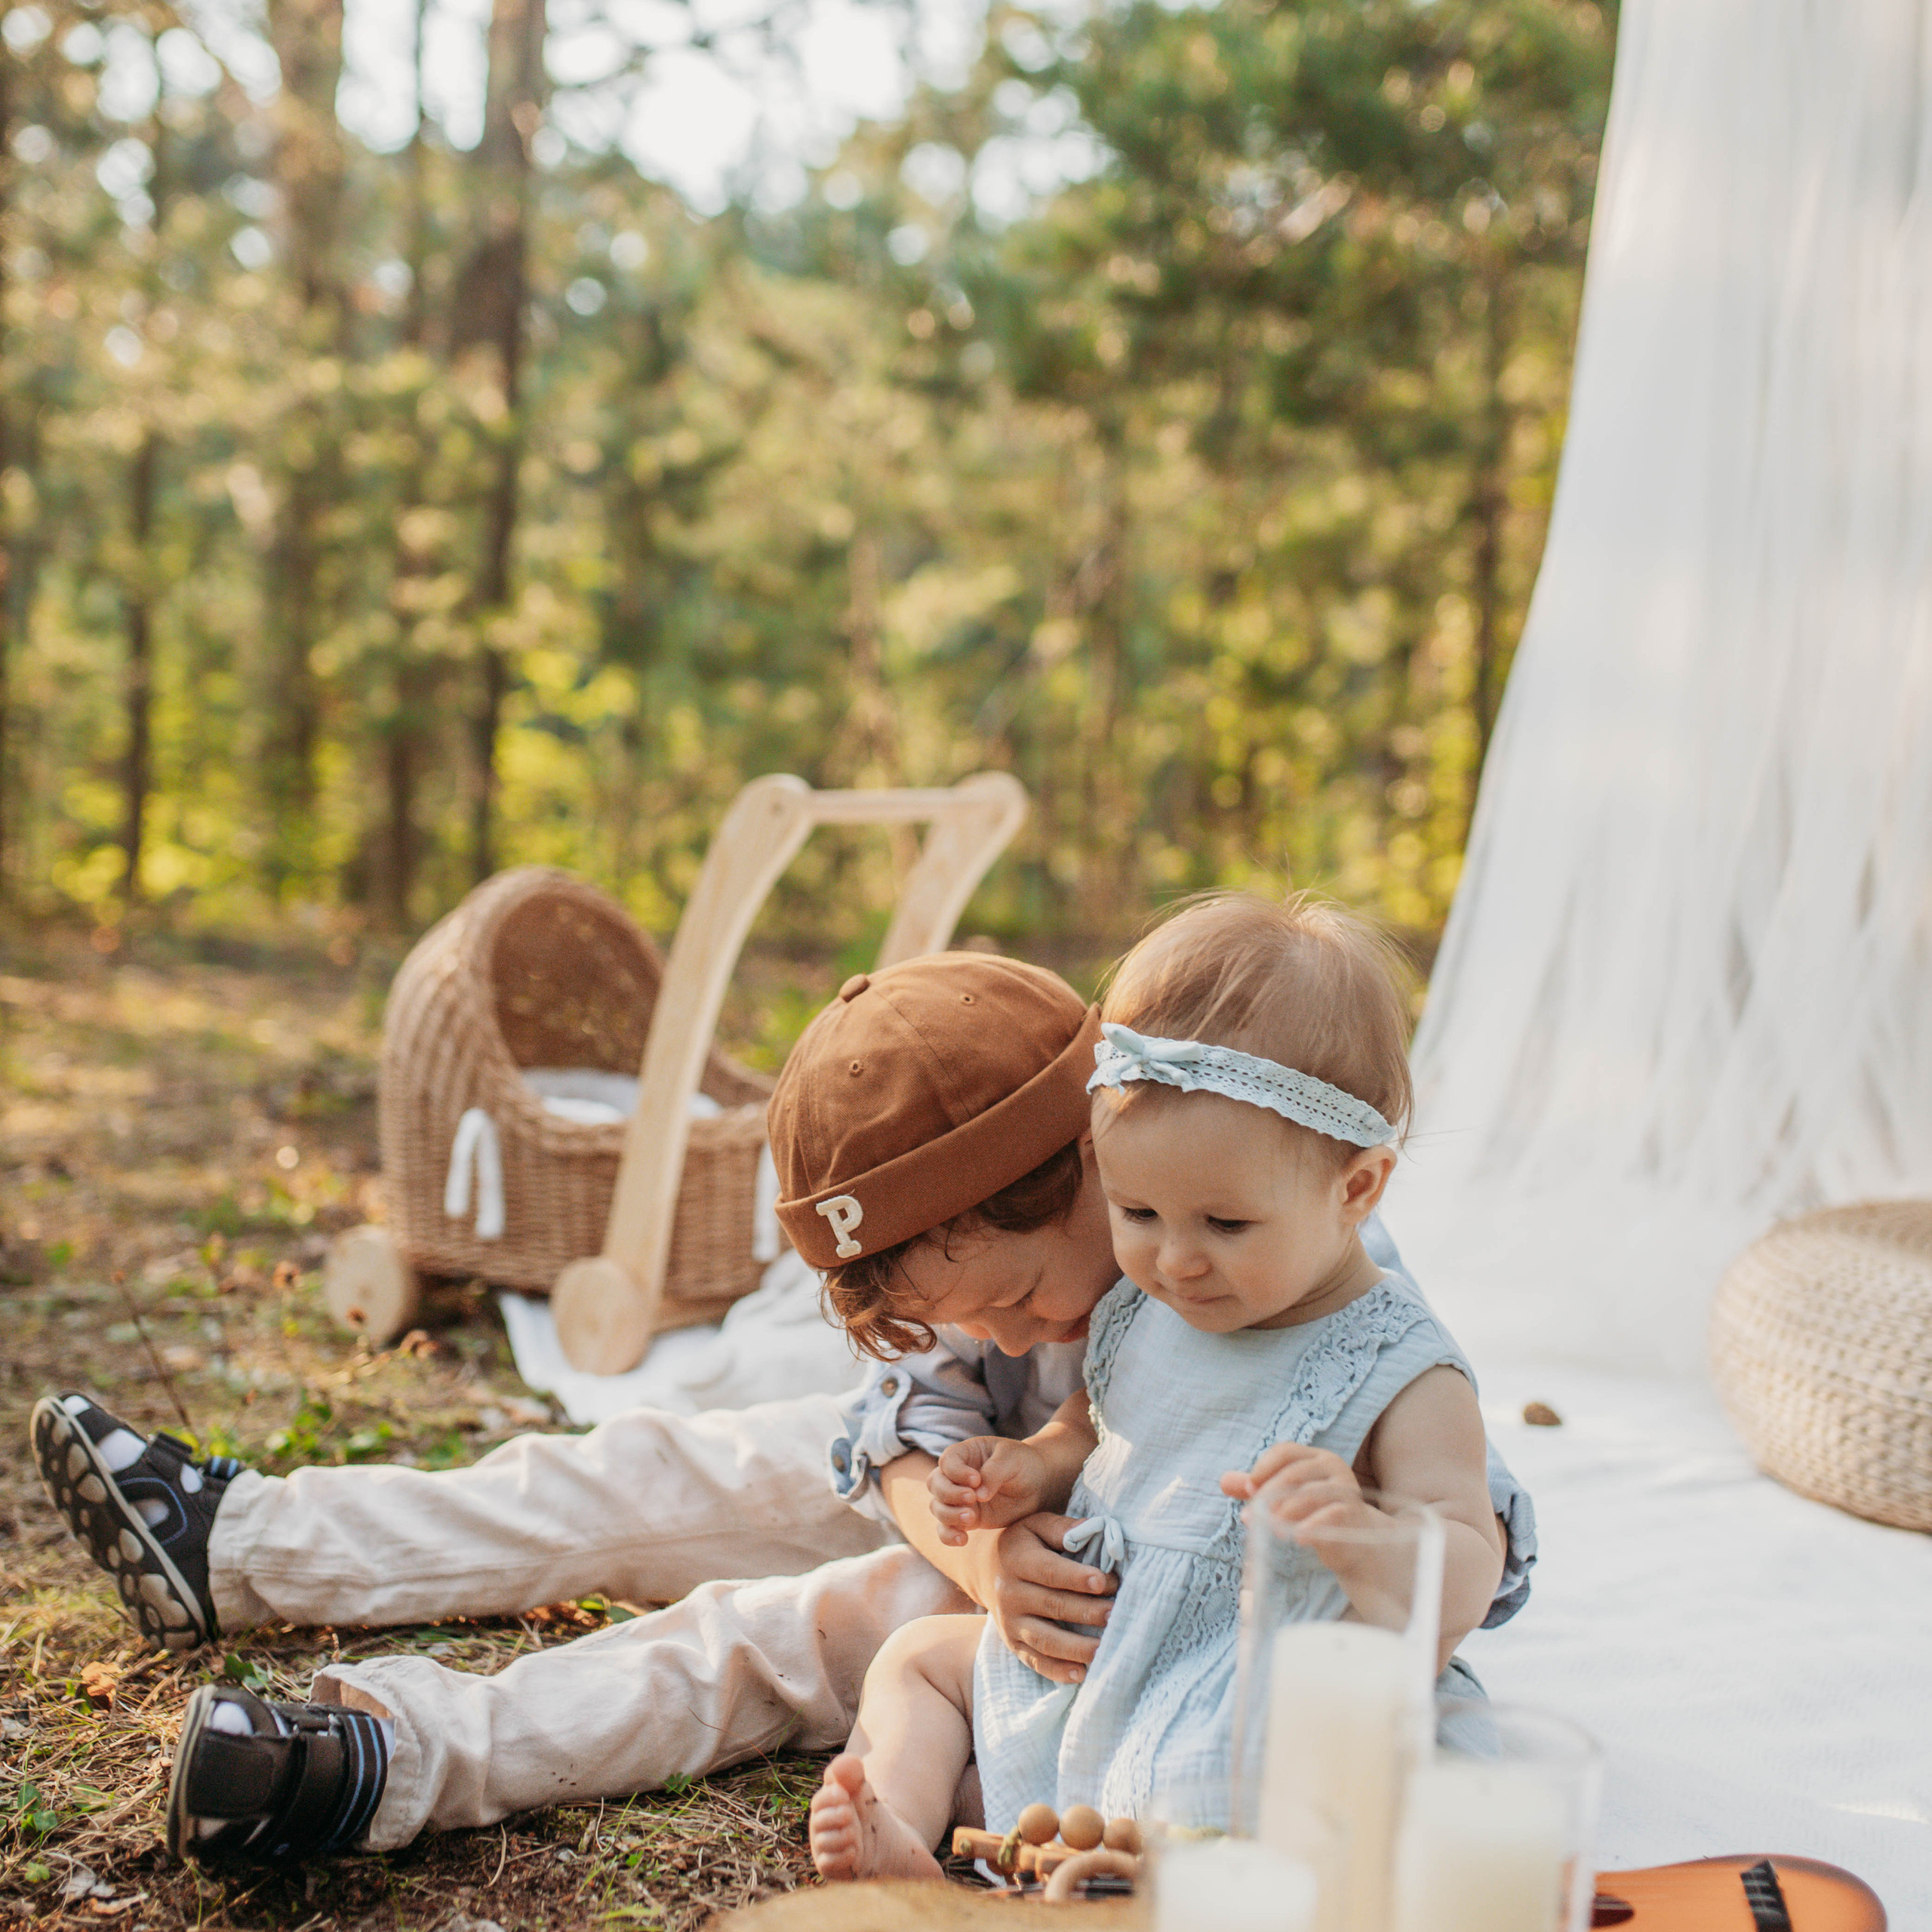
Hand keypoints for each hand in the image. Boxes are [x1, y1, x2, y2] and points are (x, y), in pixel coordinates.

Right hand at [930, 1435, 1052, 1546]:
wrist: (1038, 1485)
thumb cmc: (1023, 1464)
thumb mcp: (1012, 1458)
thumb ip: (994, 1472)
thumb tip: (979, 1495)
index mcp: (965, 1454)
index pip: (947, 1461)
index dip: (956, 1472)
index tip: (976, 1480)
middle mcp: (957, 1476)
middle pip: (935, 1484)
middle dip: (949, 1494)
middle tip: (972, 1499)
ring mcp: (960, 1499)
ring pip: (937, 1507)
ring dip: (949, 1515)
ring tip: (971, 1518)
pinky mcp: (968, 1519)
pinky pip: (946, 1529)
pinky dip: (949, 1535)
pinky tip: (963, 1539)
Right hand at [966, 1512, 1116, 1685]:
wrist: (985, 1569)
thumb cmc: (1024, 1544)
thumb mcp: (1037, 1525)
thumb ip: (1063, 1529)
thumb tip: (1094, 1529)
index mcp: (1018, 1559)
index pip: (1049, 1571)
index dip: (1076, 1577)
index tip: (1104, 1581)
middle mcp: (1010, 1593)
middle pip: (1052, 1606)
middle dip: (1087, 1612)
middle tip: (1116, 1614)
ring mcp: (1010, 1622)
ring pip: (1044, 1640)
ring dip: (1076, 1647)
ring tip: (1104, 1650)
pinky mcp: (1012, 1644)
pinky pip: (1036, 1661)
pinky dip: (1058, 1671)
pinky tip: (1082, 1674)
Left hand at [1224, 1442, 1407, 1623]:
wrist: (1353, 1542)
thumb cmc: (1314, 1513)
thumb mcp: (1285, 1498)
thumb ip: (1257, 1488)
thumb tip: (1223, 1482)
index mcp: (1315, 1457)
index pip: (1284, 1451)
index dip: (1263, 1468)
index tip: (1248, 1490)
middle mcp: (1332, 1466)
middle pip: (1294, 1472)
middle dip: (1269, 1494)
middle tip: (1251, 1514)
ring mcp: (1345, 1488)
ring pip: (1309, 1494)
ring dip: (1284, 1511)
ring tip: (1270, 1527)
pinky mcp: (1353, 1512)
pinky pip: (1329, 1515)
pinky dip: (1310, 1526)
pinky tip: (1296, 1538)